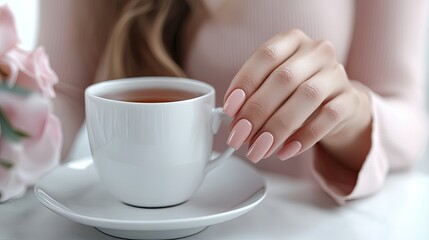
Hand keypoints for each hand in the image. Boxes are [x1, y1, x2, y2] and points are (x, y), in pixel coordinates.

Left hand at [223, 29, 370, 165]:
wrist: (336, 103)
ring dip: (277, 127)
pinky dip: (303, 137)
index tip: (230, 109)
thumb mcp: (273, 85)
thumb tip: (234, 119)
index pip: (266, 55)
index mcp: (292, 40)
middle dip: (257, 111)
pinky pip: (328, 118)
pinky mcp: (350, 100)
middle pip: (284, 78)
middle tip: (239, 136)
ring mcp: (337, 74)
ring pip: (307, 97)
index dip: (245, 82)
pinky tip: (285, 151)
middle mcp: (317, 52)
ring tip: (259, 149)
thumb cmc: (296, 92)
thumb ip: (255, 95)